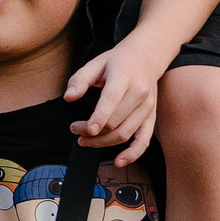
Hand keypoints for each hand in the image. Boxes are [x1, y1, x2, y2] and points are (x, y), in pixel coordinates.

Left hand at [63, 38, 172, 163]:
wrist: (146, 58)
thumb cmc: (116, 62)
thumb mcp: (95, 63)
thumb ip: (79, 79)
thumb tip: (68, 98)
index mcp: (124, 76)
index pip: (112, 99)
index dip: (100, 116)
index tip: (87, 129)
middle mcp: (140, 92)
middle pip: (115, 121)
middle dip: (92, 131)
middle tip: (75, 129)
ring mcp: (148, 107)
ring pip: (125, 133)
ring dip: (102, 142)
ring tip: (84, 139)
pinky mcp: (151, 117)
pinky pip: (144, 140)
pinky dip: (133, 154)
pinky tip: (119, 162)